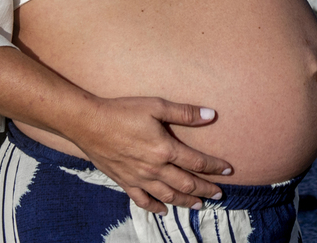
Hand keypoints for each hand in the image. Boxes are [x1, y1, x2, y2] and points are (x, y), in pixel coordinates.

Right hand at [75, 97, 231, 213]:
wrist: (88, 123)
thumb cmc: (123, 111)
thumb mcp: (156, 105)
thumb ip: (184, 113)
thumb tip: (211, 115)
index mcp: (165, 149)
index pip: (197, 162)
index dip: (215, 167)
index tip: (228, 170)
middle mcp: (154, 168)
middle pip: (186, 183)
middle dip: (205, 189)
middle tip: (219, 195)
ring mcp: (139, 178)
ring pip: (168, 195)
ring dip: (185, 201)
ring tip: (199, 205)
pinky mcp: (124, 181)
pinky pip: (142, 200)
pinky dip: (155, 207)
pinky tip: (164, 210)